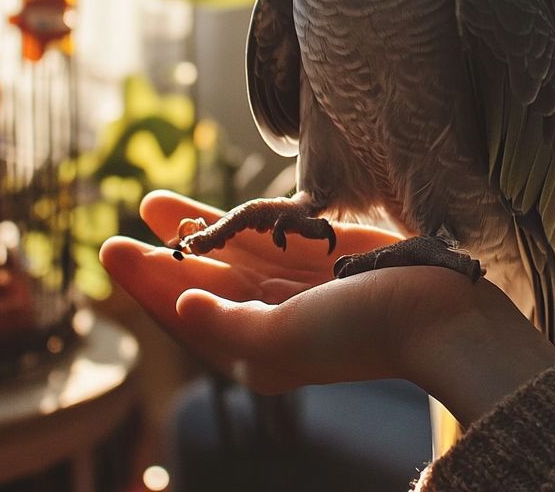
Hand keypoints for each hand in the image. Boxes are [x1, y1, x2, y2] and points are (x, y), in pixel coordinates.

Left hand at [101, 191, 554, 425]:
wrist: (441, 317)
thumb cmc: (361, 332)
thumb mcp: (283, 339)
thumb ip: (225, 325)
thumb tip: (182, 302)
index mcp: (255, 350)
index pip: (187, 309)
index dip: (148, 280)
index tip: (113, 249)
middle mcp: (271, 320)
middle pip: (204, 279)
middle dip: (163, 254)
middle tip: (121, 230)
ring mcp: (297, 288)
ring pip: (232, 254)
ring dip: (196, 230)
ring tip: (158, 205)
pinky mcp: (323, 258)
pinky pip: (268, 236)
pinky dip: (239, 221)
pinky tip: (222, 207)